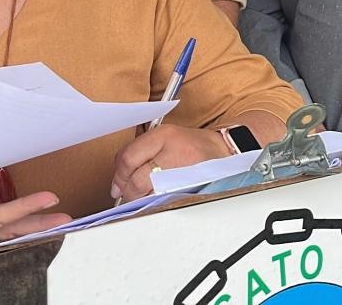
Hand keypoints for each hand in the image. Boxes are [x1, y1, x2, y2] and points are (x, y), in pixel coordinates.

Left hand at [111, 125, 227, 202]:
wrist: (225, 150)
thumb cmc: (192, 145)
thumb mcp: (165, 138)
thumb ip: (141, 152)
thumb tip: (119, 178)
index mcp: (163, 135)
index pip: (128, 158)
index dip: (119, 176)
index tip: (116, 186)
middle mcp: (173, 151)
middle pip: (137, 180)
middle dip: (128, 193)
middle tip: (126, 196)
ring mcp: (184, 170)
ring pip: (149, 194)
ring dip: (141, 201)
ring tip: (141, 200)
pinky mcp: (192, 187)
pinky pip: (166, 201)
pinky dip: (157, 205)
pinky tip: (156, 203)